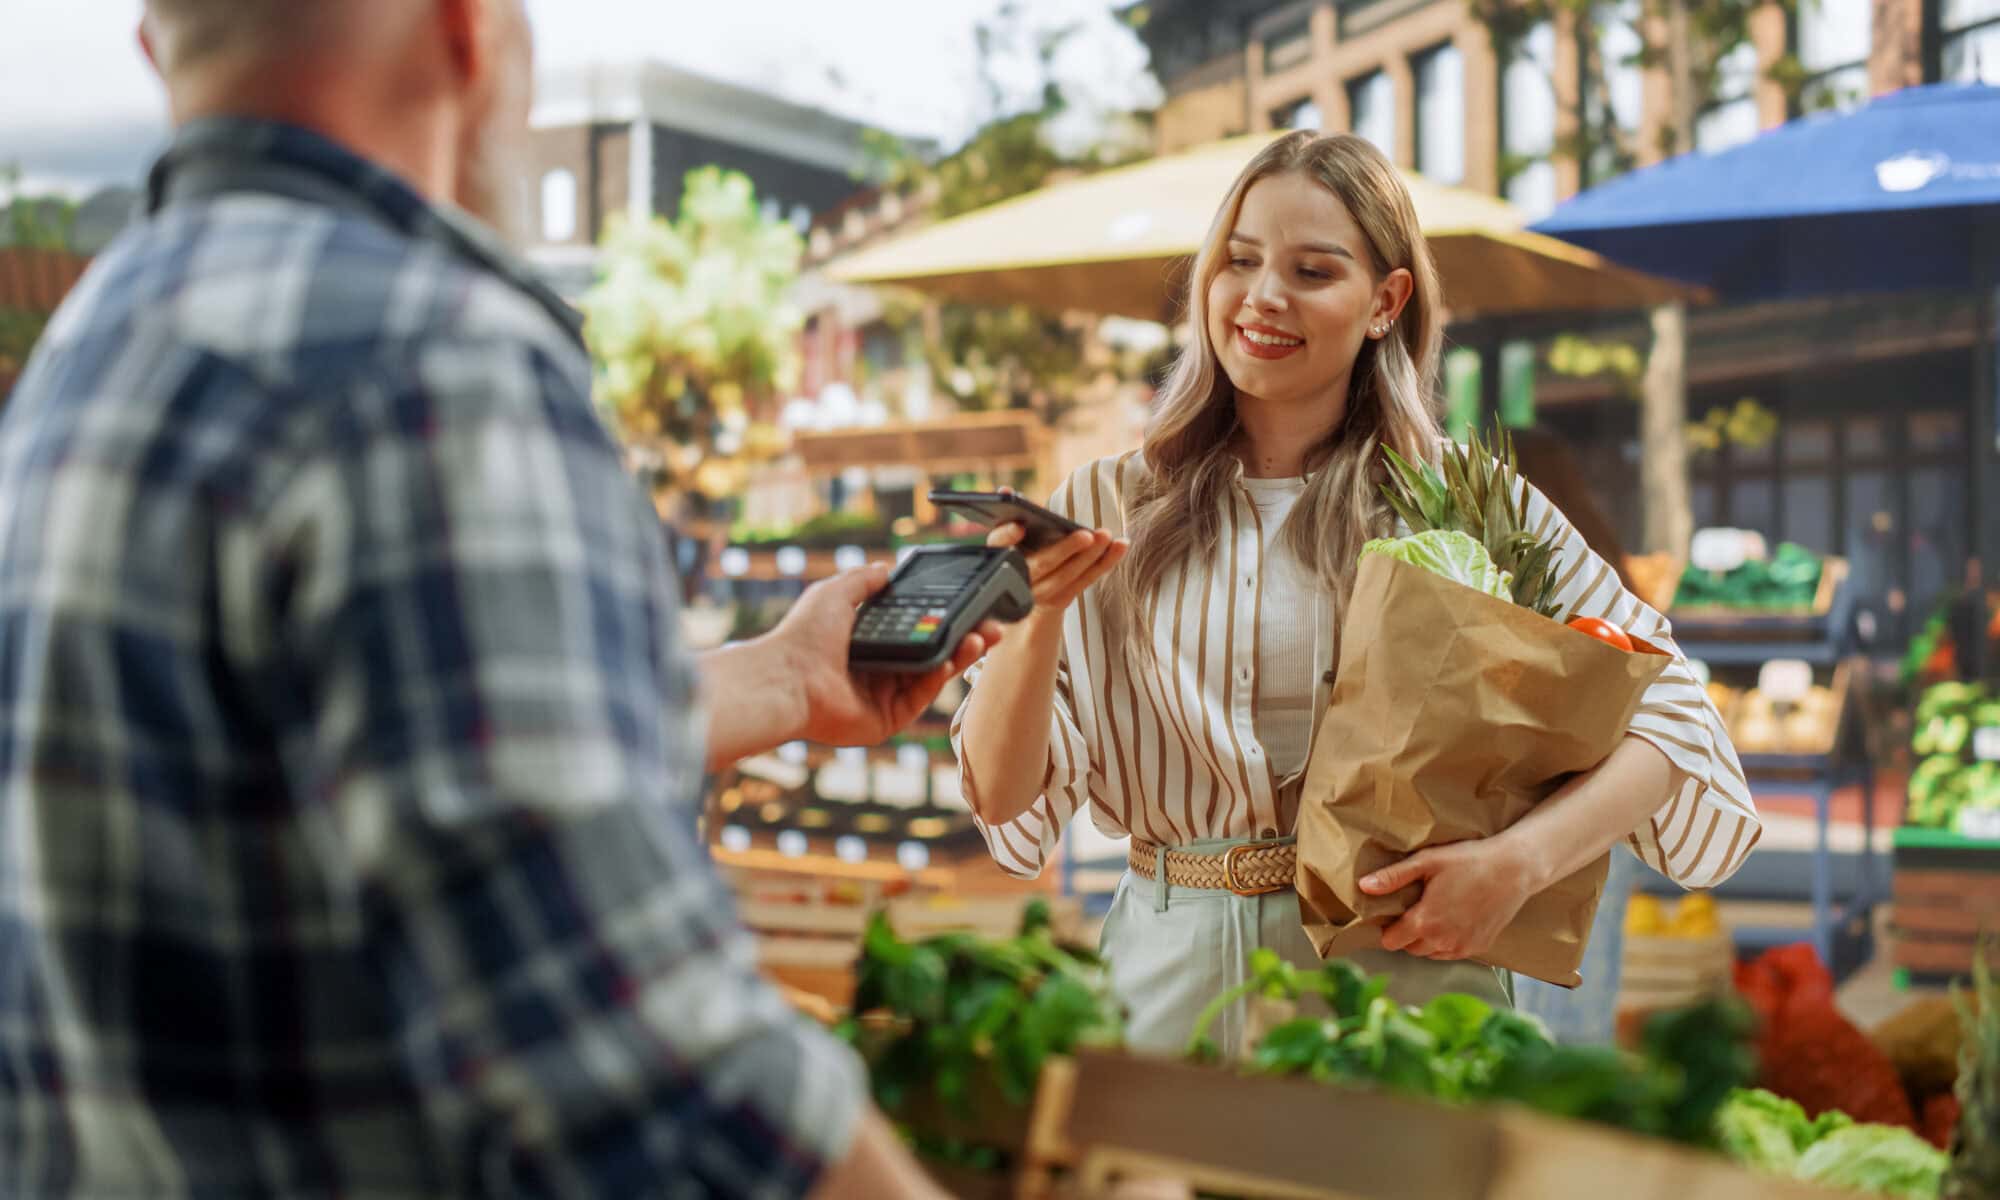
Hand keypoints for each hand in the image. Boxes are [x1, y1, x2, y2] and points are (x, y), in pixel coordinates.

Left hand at [774, 564, 1001, 746]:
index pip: (915, 629)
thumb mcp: (835, 593)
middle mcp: (879, 670)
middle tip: (993, 625)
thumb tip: (886, 567)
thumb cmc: (804, 636)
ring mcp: (884, 697)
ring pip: (933, 675)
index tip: (970, 605)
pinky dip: (938, 678)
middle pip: (932, 653)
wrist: (787, 679)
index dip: (943, 618)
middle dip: (965, 639)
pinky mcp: (886, 720)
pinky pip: (920, 697)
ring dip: (960, 656)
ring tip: (983, 637)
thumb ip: (864, 580)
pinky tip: (952, 659)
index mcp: (868, 642)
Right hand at [986, 489, 1127, 621]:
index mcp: (1000, 556)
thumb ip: (1011, 509)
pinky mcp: (1059, 600)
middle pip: (1042, 564)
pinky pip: (1084, 582)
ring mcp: (1039, 594)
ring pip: (1066, 577)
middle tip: (1086, 535)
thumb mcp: (1014, 531)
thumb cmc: (1022, 547)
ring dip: (1090, 557)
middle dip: (1065, 550)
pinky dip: (1104, 563)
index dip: (1007, 536)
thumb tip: (1006, 491)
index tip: (1020, 526)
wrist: (1027, 588)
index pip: (998, 545)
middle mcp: (1018, 579)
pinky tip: (1120, 545)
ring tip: (1106, 536)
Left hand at [1360, 837, 1538, 961]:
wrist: (1514, 869)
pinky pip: (1452, 953)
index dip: (1387, 928)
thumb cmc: (1470, 861)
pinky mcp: (1480, 947)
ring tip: (1434, 913)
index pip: (1391, 941)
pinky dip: (1447, 942)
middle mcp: (1442, 941)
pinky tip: (1452, 920)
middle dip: (1407, 933)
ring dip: (1427, 939)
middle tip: (1414, 909)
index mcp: (1425, 922)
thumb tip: (1363, 886)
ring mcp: (1462, 947)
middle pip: (1410, 948)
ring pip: (1431, 953)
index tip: (1392, 913)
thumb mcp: (1427, 862)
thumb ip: (1393, 877)